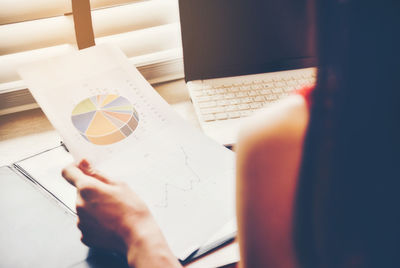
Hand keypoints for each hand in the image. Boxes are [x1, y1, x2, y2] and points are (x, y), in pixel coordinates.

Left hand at [62, 160, 180, 267]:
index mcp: (87, 188)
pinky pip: (86, 223)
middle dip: (92, 191)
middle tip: (111, 196)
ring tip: (113, 211)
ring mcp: (80, 222)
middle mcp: (79, 205)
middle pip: (80, 192)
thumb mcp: (119, 185)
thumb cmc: (132, 210)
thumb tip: (83, 164)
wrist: (137, 236)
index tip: (82, 169)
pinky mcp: (85, 236)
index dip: (75, 168)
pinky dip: (95, 222)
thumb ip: (97, 174)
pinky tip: (109, 222)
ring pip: (84, 208)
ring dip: (93, 207)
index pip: (68, 172)